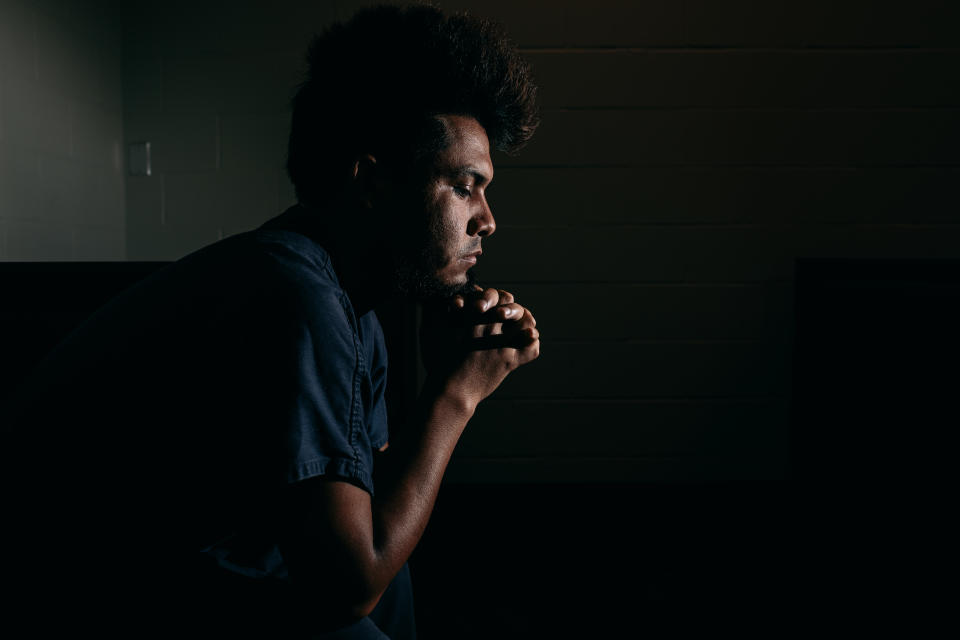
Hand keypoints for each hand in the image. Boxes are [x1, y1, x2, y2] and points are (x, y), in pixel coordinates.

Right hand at [420, 286, 538, 410]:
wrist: (450, 392)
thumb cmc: (438, 362)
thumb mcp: (432, 333)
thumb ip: (436, 313)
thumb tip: (443, 301)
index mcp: (472, 318)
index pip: (494, 296)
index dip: (496, 298)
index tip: (490, 307)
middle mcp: (489, 327)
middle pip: (512, 305)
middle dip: (512, 308)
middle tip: (506, 316)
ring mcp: (501, 344)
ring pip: (526, 322)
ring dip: (527, 322)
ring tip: (524, 326)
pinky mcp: (509, 361)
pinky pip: (532, 349)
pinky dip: (533, 343)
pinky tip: (529, 340)